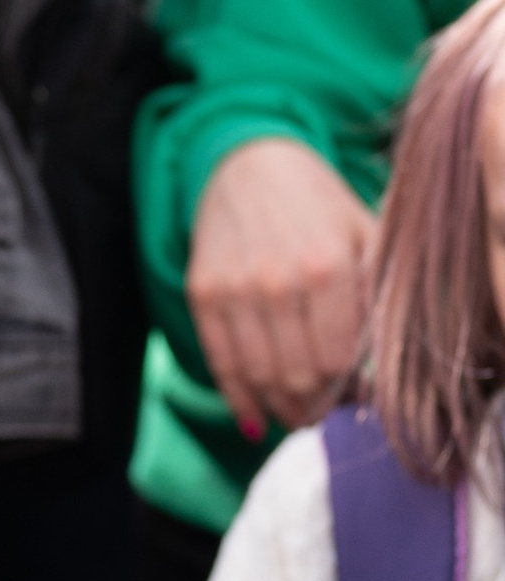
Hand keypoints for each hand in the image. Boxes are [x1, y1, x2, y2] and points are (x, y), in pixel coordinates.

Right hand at [185, 135, 377, 435]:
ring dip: (280, 409)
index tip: (352, 398)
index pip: (338, 361)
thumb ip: (377, 297)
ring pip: (260, 377)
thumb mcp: (365, 236)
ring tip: (295, 414)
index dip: (347, 391)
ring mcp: (234, 287)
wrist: (248, 164)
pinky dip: (239, 399)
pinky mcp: (202, 292)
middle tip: (322, 412)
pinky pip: (220, 363)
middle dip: (314, 406)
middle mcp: (277, 279)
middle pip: (299, 376)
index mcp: (327, 265)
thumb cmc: (318, 205)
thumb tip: (376, 373)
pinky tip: (255, 416)